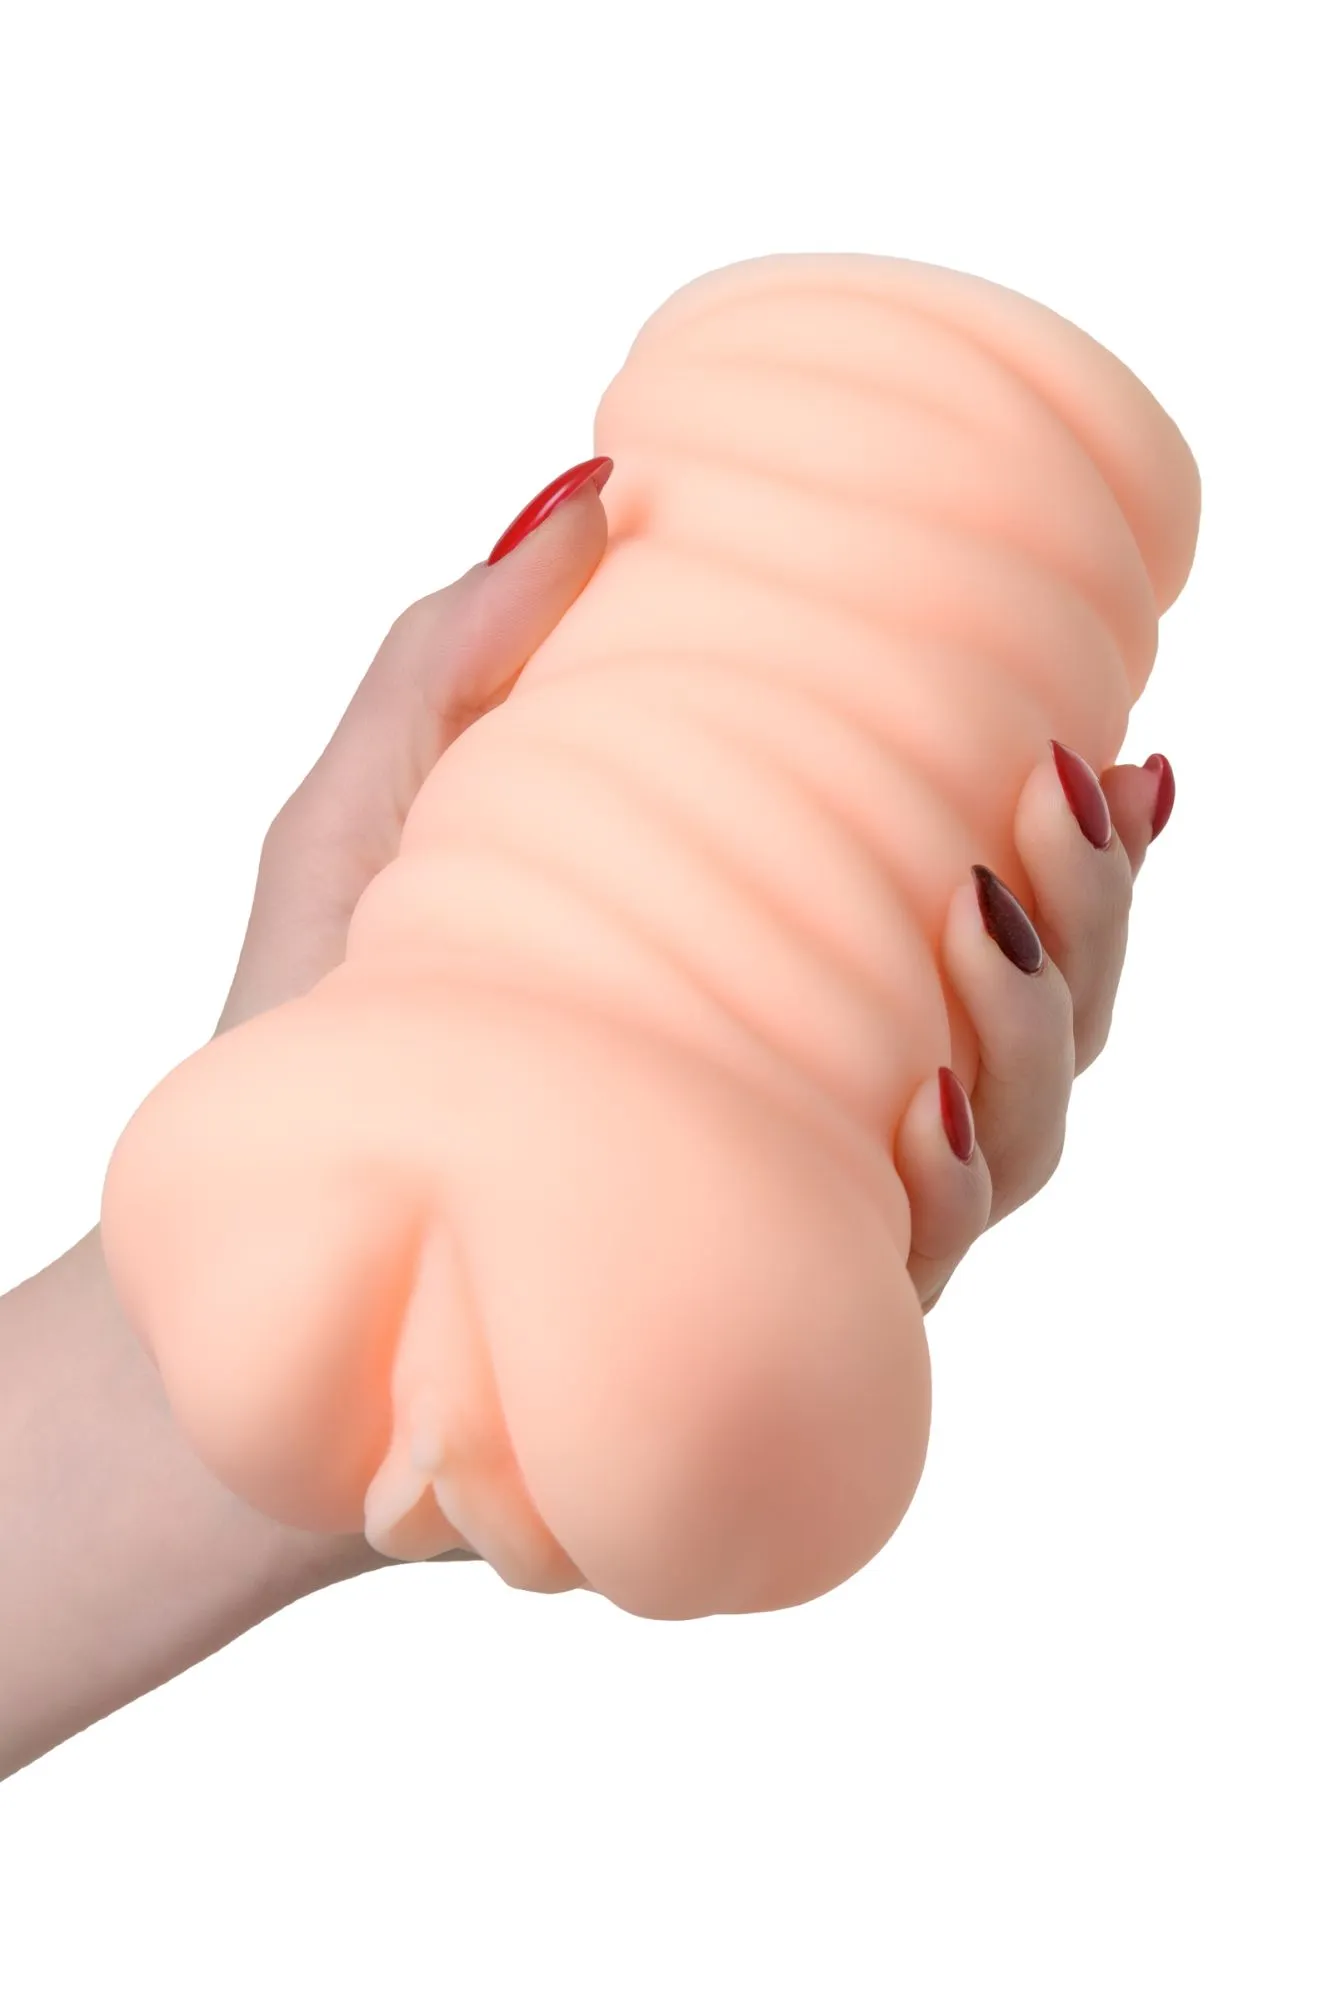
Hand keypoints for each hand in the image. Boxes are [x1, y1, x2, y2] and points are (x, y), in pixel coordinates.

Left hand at [220, 454, 1172, 1326]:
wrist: (249, 1227)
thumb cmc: (316, 1023)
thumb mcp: (371, 811)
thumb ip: (464, 655)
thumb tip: (597, 486)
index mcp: (779, 977)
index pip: (976, 909)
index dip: (1081, 841)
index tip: (1116, 739)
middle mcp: (819, 1095)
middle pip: (1035, 1016)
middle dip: (1091, 905)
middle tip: (1062, 789)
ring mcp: (799, 1208)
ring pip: (1011, 1138)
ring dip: (1044, 1020)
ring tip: (992, 907)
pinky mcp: (762, 1308)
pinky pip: (906, 1264)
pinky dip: (947, 1180)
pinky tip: (930, 1102)